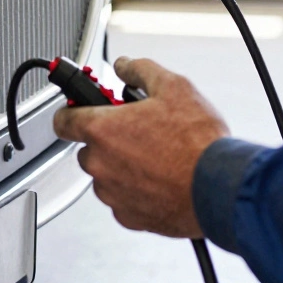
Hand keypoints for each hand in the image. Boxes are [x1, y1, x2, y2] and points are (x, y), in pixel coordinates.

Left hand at [53, 57, 229, 237]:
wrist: (219, 189)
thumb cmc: (197, 143)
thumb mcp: (173, 87)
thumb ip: (140, 70)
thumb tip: (125, 65)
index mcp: (102, 130)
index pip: (63, 120)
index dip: (72, 111)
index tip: (81, 110)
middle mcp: (100, 164)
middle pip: (89, 147)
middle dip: (109, 139)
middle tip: (138, 131)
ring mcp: (112, 193)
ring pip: (106, 174)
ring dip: (122, 165)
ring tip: (156, 156)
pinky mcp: (129, 216)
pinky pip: (122, 198)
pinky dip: (135, 189)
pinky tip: (161, 178)